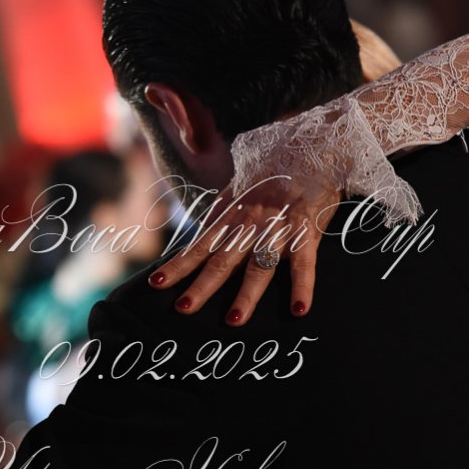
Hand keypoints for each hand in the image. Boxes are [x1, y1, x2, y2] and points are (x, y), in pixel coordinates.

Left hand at [148, 176, 340, 324]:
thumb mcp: (237, 194)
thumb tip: (195, 246)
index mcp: (230, 217)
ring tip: (234, 320)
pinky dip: (302, 286)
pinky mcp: (306, 229)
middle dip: (202, 286)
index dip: (178, 265)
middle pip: (222, 261)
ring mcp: (277, 228)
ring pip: (259, 266)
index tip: (157, 283)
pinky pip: (304, 262)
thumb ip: (219, 221)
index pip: (198, 245)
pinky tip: (298, 309)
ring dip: (247, 294)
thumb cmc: (272, 177)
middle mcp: (249, 225)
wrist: (310, 149)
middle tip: (184, 309)